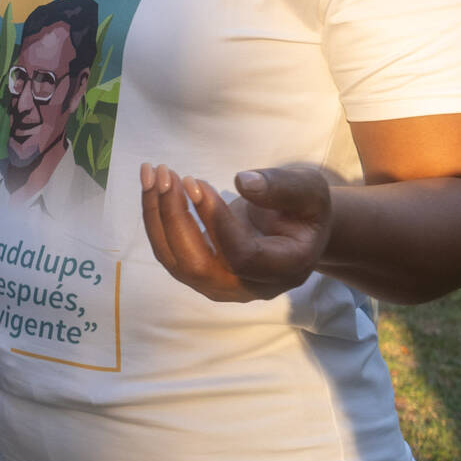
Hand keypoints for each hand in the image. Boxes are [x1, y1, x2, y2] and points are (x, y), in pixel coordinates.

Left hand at [140, 163, 333, 301]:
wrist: (297, 231)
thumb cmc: (305, 209)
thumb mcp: (309, 190)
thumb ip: (283, 188)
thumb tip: (243, 183)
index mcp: (284, 268)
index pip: (240, 256)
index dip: (214, 221)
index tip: (196, 182)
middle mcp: (249, 287)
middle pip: (198, 265)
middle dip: (175, 216)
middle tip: (166, 173)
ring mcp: (222, 286)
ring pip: (176, 261)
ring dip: (157, 216)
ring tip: (152, 173)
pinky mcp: (201, 276)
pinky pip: (169, 253)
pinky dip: (156, 219)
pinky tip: (153, 186)